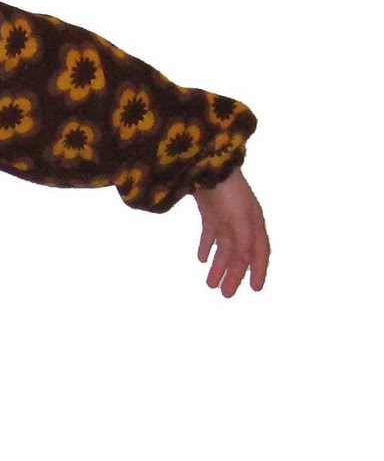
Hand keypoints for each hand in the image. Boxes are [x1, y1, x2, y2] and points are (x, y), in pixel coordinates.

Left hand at [191, 168, 269, 296]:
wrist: (206, 166)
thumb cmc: (228, 191)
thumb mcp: (240, 217)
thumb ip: (244, 240)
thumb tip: (246, 262)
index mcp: (254, 224)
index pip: (259, 252)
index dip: (259, 271)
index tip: (256, 289)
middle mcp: (243, 223)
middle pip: (240, 254)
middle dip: (234, 274)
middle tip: (226, 294)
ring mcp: (226, 218)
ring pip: (224, 248)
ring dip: (219, 266)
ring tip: (210, 283)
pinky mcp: (210, 213)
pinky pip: (210, 235)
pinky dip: (206, 247)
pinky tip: (201, 259)